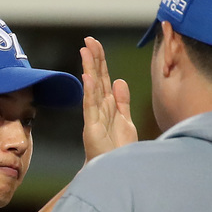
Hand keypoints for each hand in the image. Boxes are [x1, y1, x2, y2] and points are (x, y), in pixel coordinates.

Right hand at [80, 36, 136, 161]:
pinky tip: (88, 78)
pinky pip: (91, 107)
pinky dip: (90, 92)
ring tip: (85, 51)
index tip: (96, 44)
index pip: (104, 78)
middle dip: (94, 59)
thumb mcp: (126, 121)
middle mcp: (100, 109)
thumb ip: (122, 102)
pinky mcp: (93, 128)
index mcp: (108, 106)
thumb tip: (120, 81)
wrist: (113, 171)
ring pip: (92, 87)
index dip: (101, 61)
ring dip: (89, 69)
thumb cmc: (118, 151)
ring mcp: (95, 117)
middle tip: (89, 40)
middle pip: (97, 78)